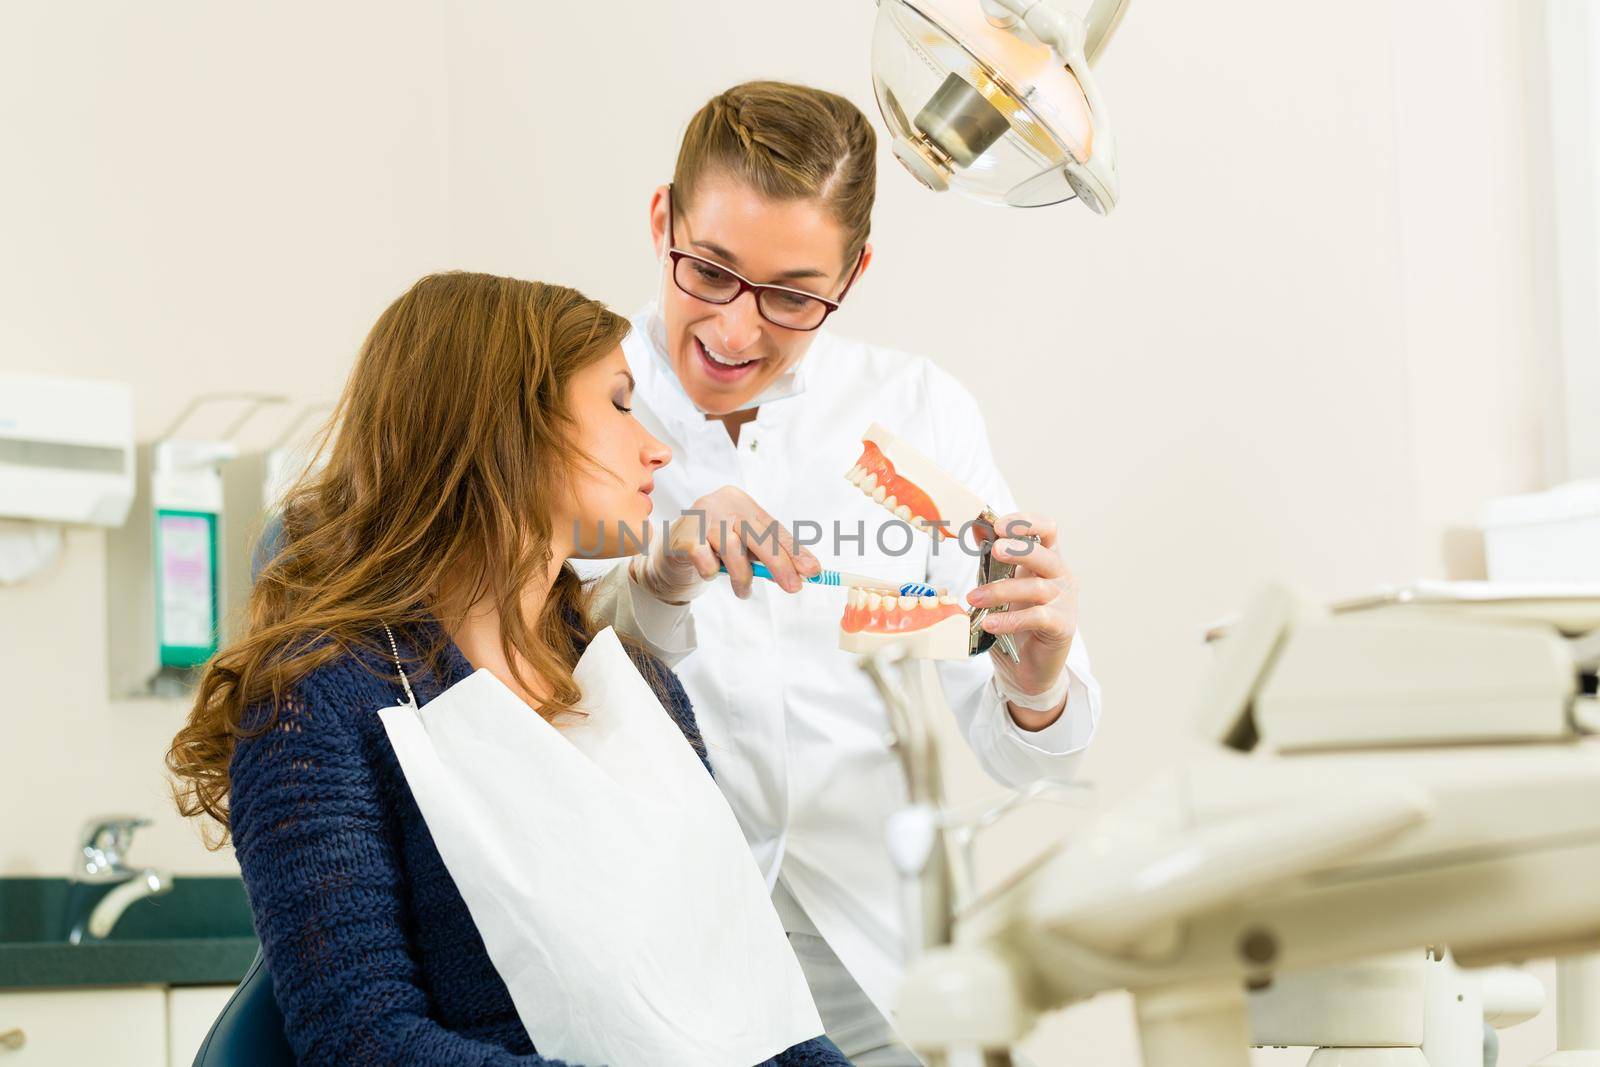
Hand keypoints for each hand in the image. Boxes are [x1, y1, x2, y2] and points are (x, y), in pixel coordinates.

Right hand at [632, 485, 820, 602]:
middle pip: (758, 536)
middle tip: (794, 588)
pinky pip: (708, 563)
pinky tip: (709, 571)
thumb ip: (767, 552)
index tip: (813, 571)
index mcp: (742, 502)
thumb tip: (802, 572)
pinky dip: (713, 573)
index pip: (773, 529)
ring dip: (742, 578)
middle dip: (779, 565)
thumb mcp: (743, 543)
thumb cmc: (714, 544)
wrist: (672, 546)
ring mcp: (702, 517)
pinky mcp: (685, 536)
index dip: (795, 551)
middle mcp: (723, 503)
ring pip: (734, 552)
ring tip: (744, 592)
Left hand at [964, 512, 1078, 709]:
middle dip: (1018, 549)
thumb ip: (990, 560)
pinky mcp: (1062, 626)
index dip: (1025, 523)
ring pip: (1036, 587)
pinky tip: (990, 623)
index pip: (1046, 529)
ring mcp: (1064, 601)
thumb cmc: (1015, 621)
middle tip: (994, 550)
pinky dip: (1011, 619)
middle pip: (1044, 554)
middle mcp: (1060, 576)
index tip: (998, 526)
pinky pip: (1037, 617)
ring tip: (973, 599)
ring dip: (1001, 590)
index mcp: (1046, 559)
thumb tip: (975, 528)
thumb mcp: (1000, 586)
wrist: (1027, 667)